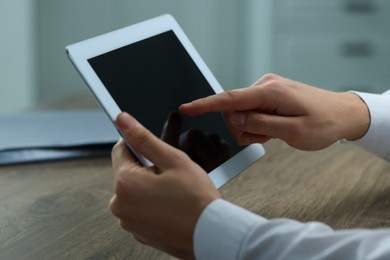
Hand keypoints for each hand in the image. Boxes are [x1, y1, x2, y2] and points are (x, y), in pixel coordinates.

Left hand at [109, 112, 219, 258]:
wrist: (211, 234)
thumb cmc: (196, 199)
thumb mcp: (172, 160)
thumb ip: (144, 138)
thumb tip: (122, 120)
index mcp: (125, 183)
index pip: (120, 149)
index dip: (139, 144)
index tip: (154, 148)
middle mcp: (120, 205)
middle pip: (128, 171)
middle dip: (146, 167)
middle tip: (171, 174)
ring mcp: (128, 221)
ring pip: (135, 190)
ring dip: (149, 185)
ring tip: (174, 192)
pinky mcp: (138, 231)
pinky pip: (140, 208)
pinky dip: (152, 203)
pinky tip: (171, 205)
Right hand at [180, 73, 369, 150]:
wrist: (343, 114)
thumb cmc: (324, 124)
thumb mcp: (293, 132)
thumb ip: (260, 124)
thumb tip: (234, 119)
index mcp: (270, 92)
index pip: (230, 99)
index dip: (205, 105)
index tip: (186, 108)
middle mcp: (265, 85)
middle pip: (234, 110)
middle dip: (243, 128)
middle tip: (267, 138)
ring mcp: (267, 88)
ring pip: (242, 113)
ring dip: (252, 128)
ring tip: (274, 133)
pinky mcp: (269, 94)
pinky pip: (251, 111)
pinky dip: (257, 123)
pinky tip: (274, 127)